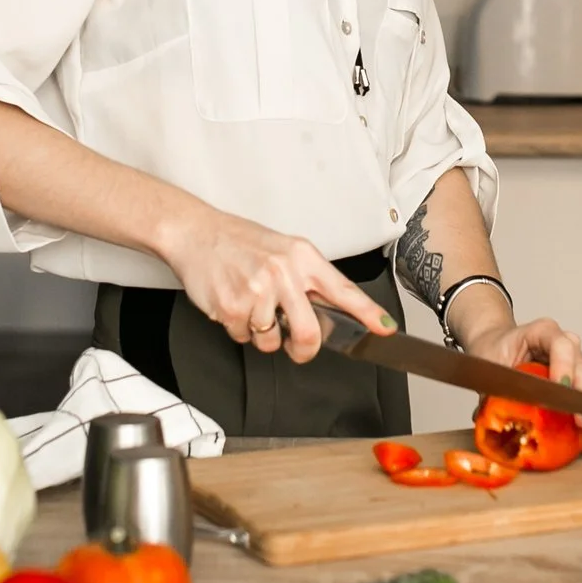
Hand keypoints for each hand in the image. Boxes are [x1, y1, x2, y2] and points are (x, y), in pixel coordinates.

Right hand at [159, 208, 393, 363]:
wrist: (196, 232)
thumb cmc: (239, 241)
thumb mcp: (283, 249)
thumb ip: (307, 278)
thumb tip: (330, 311)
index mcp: (302, 257)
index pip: (343, 289)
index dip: (368, 313)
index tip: (385, 328)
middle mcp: (284, 272)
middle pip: (309, 333)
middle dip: (303, 350)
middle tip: (296, 347)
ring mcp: (258, 290)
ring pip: (271, 341)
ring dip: (261, 334)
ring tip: (250, 305)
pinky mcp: (232, 306)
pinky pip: (244, 337)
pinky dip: (238, 328)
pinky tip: (232, 303)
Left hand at [455, 310, 581, 456]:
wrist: (494, 345)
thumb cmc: (492, 350)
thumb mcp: (487, 365)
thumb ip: (493, 388)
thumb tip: (492, 418)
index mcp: (543, 331)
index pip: (561, 346)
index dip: (563, 367)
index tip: (560, 389)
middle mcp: (565, 344)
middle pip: (580, 370)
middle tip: (581, 423)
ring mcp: (573, 363)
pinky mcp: (574, 382)